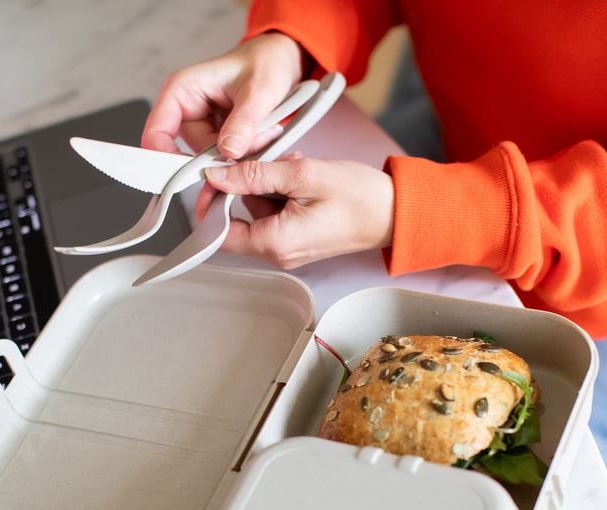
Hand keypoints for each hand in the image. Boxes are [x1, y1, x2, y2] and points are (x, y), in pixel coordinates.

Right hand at [142, 33, 305, 157]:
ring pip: (212, 161)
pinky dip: (246, 154)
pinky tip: (261, 136)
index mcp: (181, 90)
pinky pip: (225, 159)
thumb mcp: (259, 91)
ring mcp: (200, 127)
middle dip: (224, 155)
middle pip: (190, 155)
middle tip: (255, 138)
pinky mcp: (214, 139)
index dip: (167, 159)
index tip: (192, 174)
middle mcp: (185, 111)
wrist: (278, 63)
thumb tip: (228, 150)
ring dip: (240, 154)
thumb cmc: (264, 64)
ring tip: (263, 131)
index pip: (157, 133)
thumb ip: (244, 121)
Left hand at [203, 158, 394, 268]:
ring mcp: (288, 249)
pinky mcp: (297, 241)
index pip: (220, 234)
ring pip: (256, 214)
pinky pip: (274, 216)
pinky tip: (298, 176)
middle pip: (237, 221)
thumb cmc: (359, 198)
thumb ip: (255, 175)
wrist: (394, 214)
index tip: (215, 175)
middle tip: (267, 160)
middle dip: (245, 186)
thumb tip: (218, 175)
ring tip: (292, 165)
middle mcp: (278, 253)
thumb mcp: (303, 174)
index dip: (211, 204)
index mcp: (275, 243)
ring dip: (265, 186)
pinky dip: (280, 194)